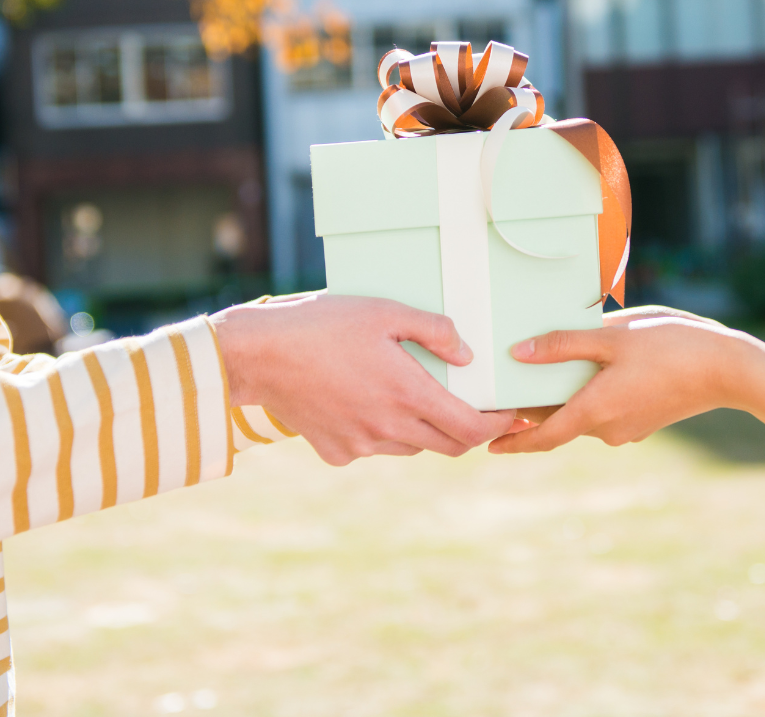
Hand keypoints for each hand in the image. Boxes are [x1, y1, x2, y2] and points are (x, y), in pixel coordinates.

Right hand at [211, 292, 516, 464]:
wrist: (259, 355)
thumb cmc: (322, 324)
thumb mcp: (384, 311)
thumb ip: (433, 330)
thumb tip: (467, 355)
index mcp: (407, 394)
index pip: (471, 429)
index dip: (496, 424)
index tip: (506, 413)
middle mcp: (388, 428)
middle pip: (447, 446)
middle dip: (467, 431)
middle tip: (469, 408)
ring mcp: (361, 445)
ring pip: (410, 447)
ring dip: (422, 429)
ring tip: (409, 395)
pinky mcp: (336, 452)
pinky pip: (372, 448)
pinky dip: (379, 432)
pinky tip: (363, 401)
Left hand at [489, 306, 746, 453]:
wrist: (729, 369)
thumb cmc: (672, 346)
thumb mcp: (613, 336)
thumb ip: (564, 345)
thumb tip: (520, 354)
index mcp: (595, 411)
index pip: (543, 437)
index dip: (514, 443)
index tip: (488, 446)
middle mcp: (608, 429)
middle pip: (559, 422)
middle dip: (533, 411)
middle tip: (506, 392)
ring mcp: (629, 428)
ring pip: (583, 414)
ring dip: (563, 399)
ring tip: (545, 370)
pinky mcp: (645, 420)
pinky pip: (605, 411)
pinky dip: (588, 396)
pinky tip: (590, 369)